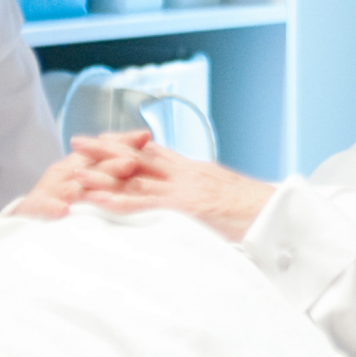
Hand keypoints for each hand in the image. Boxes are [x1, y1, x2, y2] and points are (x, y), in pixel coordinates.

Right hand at [10, 130, 152, 218]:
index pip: (104, 152)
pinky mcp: (34, 209)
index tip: (145, 136)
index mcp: (80, 165)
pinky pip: (43, 209)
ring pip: (72, 188)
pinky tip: (63, 211)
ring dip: (87, 185)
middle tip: (132, 162)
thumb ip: (107, 168)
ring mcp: (50, 192)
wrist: (25, 214)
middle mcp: (66, 174)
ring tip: (105, 189)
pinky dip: (52, 208)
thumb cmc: (61, 196)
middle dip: (112, 165)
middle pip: (92, 169)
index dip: (123, 143)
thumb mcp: (84, 180)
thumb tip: (143, 153)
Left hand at [42, 132, 276, 241]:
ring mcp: (185, 189)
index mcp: (196, 171)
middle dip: (106, 149)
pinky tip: (99, 202)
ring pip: (137, 178)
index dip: (127, 144)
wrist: (281, 216)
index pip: (155, 152)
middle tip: (78, 143)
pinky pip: (146, 205)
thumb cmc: (259, 212)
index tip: (105, 140)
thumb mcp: (228, 196)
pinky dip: (121, 202)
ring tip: (74, 170)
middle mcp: (186, 174)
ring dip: (103, 174)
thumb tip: (195, 203)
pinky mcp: (186, 209)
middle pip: (139, 156)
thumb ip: (206, 194)